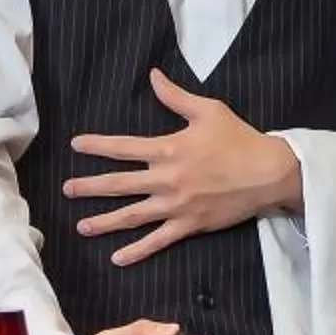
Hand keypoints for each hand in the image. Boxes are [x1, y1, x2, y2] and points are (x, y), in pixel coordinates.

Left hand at [65, 69, 300, 267]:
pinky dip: (138, 251)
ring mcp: (176, 205)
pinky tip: (117, 258)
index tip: (75, 146)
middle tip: (67, 189)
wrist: (268, 173)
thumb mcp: (208, 110)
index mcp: (168, 149)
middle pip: (120, 184)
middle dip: (90, 187)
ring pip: (133, 216)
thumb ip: (176, 96)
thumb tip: (153, 76)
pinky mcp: (189, 225)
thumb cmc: (239, 139)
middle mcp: (167, 179)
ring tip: (81, 227)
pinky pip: (158, 241)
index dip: (97, 146)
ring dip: (105, 222)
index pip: (123, 147)